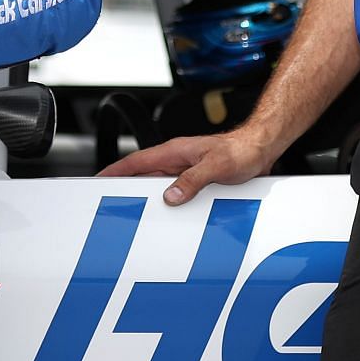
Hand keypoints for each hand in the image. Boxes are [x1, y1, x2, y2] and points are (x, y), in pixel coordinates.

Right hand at [98, 131, 278, 206]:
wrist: (262, 147)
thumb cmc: (242, 150)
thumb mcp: (217, 167)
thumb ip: (192, 180)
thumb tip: (169, 196)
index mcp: (175, 152)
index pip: (136, 161)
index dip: (114, 171)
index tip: (97, 179)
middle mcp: (177, 160)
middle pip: (142, 175)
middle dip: (124, 187)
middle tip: (109, 204)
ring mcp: (185, 169)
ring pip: (158, 184)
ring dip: (146, 196)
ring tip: (133, 214)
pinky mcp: (196, 178)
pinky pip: (174, 190)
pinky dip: (165, 201)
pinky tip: (166, 213)